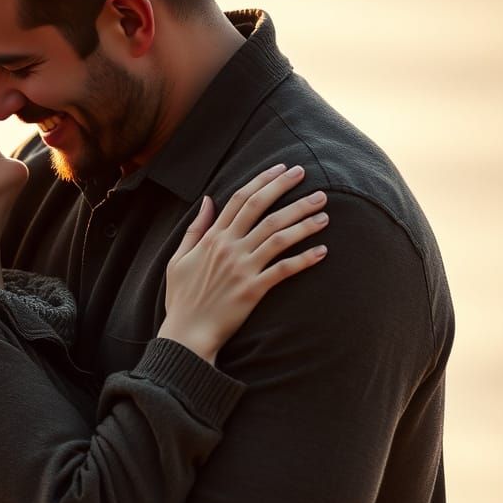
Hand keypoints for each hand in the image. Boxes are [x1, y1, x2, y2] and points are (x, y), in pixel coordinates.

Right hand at [158, 164, 327, 362]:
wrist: (187, 333)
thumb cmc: (182, 298)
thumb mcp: (178, 258)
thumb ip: (195, 229)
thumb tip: (208, 200)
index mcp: (212, 238)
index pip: (240, 199)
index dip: (263, 180)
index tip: (282, 168)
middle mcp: (228, 248)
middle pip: (262, 209)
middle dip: (286, 189)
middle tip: (307, 175)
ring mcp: (242, 268)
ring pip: (278, 236)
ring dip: (303, 221)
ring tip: (324, 212)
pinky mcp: (253, 290)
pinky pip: (284, 269)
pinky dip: (304, 259)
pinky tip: (322, 250)